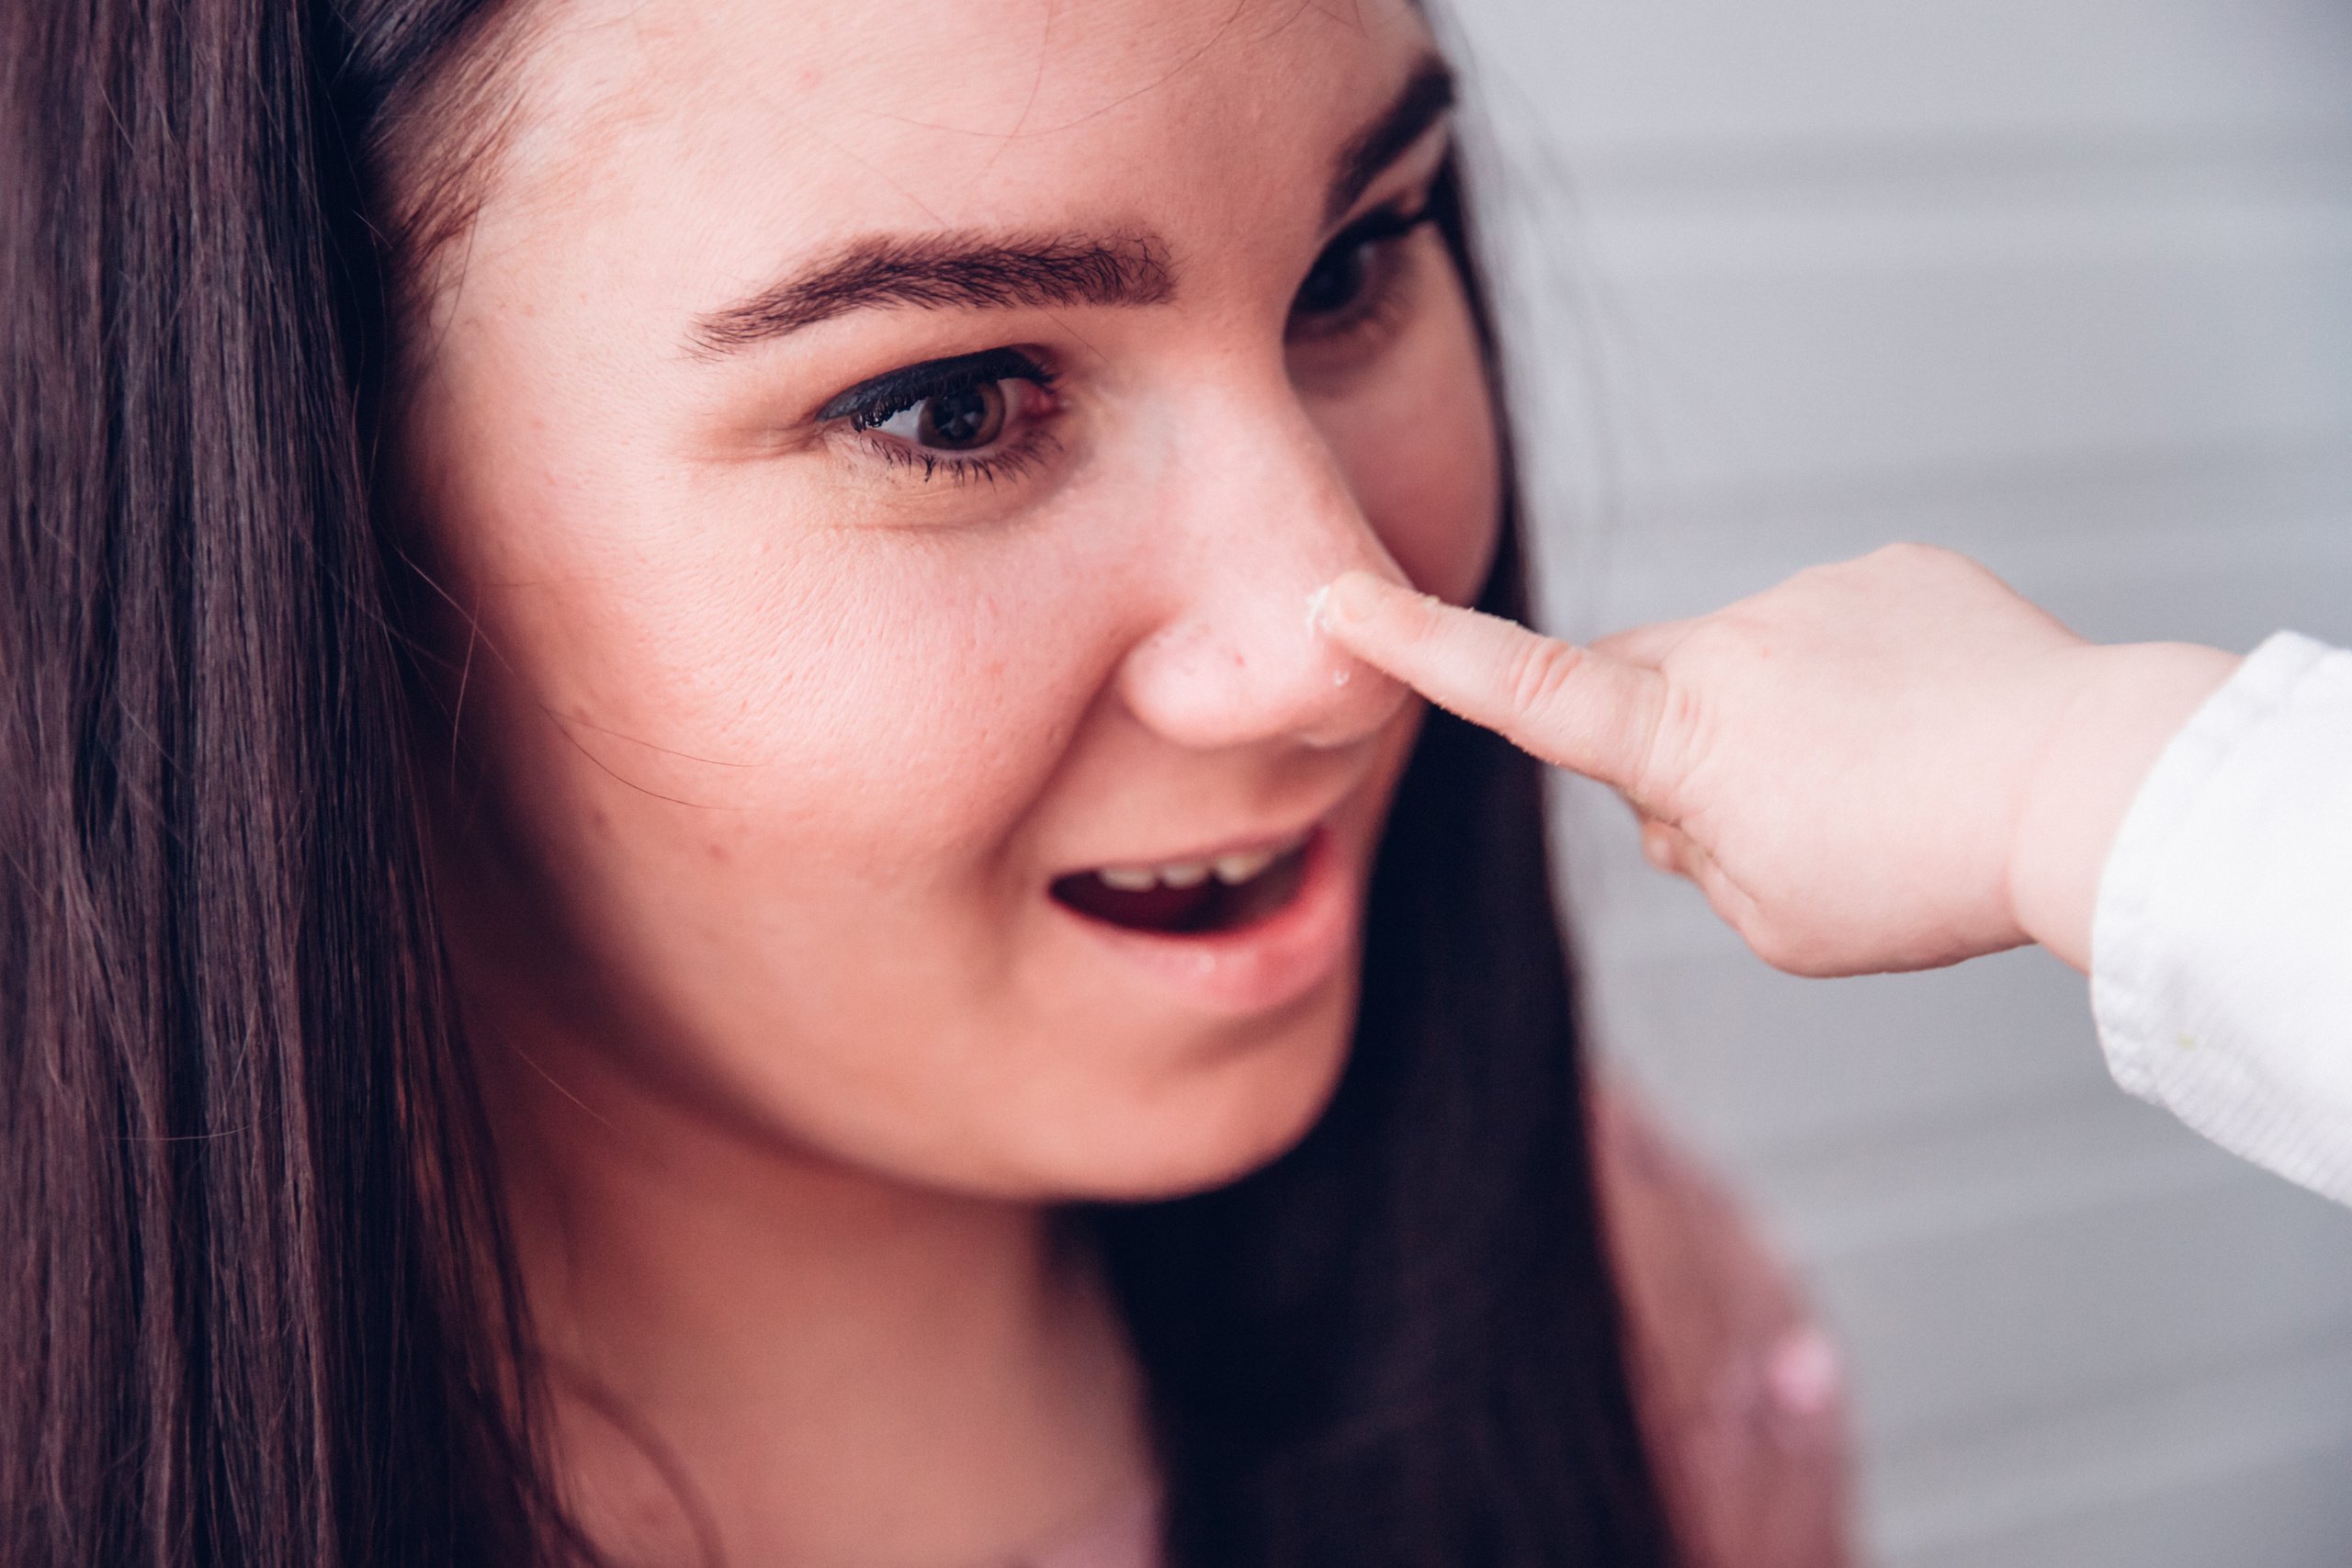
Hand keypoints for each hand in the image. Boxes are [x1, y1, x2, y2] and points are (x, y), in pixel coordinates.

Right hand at [1316, 544, 2236, 975]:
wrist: (2090, 787)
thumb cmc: (1922, 879)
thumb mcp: (1773, 922)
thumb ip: (1697, 853)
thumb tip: (1690, 787)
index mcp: (1681, 738)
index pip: (1523, 691)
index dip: (1420, 648)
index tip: (1337, 596)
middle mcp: (1726, 643)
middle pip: (1642, 686)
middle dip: (1671, 744)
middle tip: (1778, 822)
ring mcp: (1811, 595)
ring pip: (1748, 660)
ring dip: (1785, 718)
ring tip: (1887, 783)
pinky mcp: (1892, 571)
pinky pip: (1836, 626)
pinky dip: (1863, 681)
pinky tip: (1932, 731)